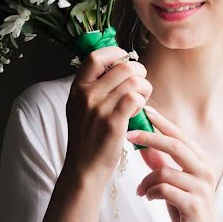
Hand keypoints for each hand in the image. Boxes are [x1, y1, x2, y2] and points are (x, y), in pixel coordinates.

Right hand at [62, 47, 151, 185]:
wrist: (84, 168)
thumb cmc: (87, 137)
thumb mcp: (80, 107)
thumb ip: (93, 87)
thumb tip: (116, 65)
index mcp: (77, 88)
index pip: (96, 56)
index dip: (116, 53)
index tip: (126, 59)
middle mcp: (86, 95)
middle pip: (123, 67)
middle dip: (139, 72)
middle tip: (140, 85)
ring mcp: (99, 108)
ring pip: (133, 81)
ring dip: (145, 88)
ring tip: (141, 99)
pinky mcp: (113, 123)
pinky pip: (135, 98)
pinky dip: (142, 101)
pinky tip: (138, 110)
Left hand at [128, 106, 222, 221]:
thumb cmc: (187, 211)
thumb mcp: (174, 183)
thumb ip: (162, 164)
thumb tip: (143, 144)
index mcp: (202, 161)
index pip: (180, 135)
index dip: (161, 122)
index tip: (144, 111)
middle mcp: (205, 170)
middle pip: (175, 145)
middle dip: (149, 137)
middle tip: (128, 135)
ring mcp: (201, 188)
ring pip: (164, 171)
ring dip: (146, 179)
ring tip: (141, 190)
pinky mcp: (193, 205)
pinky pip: (163, 190)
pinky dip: (150, 192)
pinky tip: (148, 198)